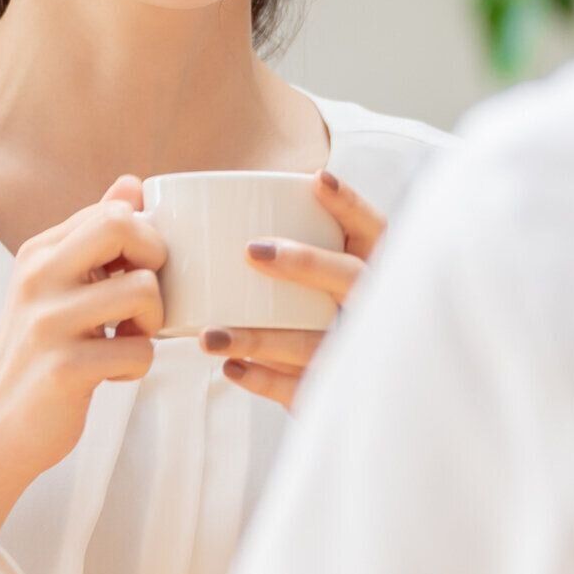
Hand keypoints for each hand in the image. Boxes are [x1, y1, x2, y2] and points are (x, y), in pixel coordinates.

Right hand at [0, 176, 167, 573]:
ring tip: (126, 339)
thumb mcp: (56, 288)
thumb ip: (93, 237)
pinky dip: (137, 366)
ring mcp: (49, 322)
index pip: (114, 210)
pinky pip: (140, 350)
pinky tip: (111, 374)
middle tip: (142, 301)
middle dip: (156, 261)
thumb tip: (132, 183)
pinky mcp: (66, 367)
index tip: (135, 275)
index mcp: (38, 252)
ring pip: (144, 289)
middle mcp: (38, 277)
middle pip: (126, 227)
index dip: (146, 241)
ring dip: (152, 322)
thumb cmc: (39, 355)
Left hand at [199, 169, 383, 409]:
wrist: (372, 394)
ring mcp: (359, 354)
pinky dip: (264, 380)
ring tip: (208, 336)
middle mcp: (377, 309)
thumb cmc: (326, 315)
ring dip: (259, 339)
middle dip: (306, 263)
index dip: (351, 206)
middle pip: (351, 279)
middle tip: (253, 250)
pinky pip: (301, 389)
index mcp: (379, 272)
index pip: (375, 231)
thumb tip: (193, 210)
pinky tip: (232, 368)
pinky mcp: (338, 393)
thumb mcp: (332, 281)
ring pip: (312, 343)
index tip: (319, 179)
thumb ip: (297, 247)